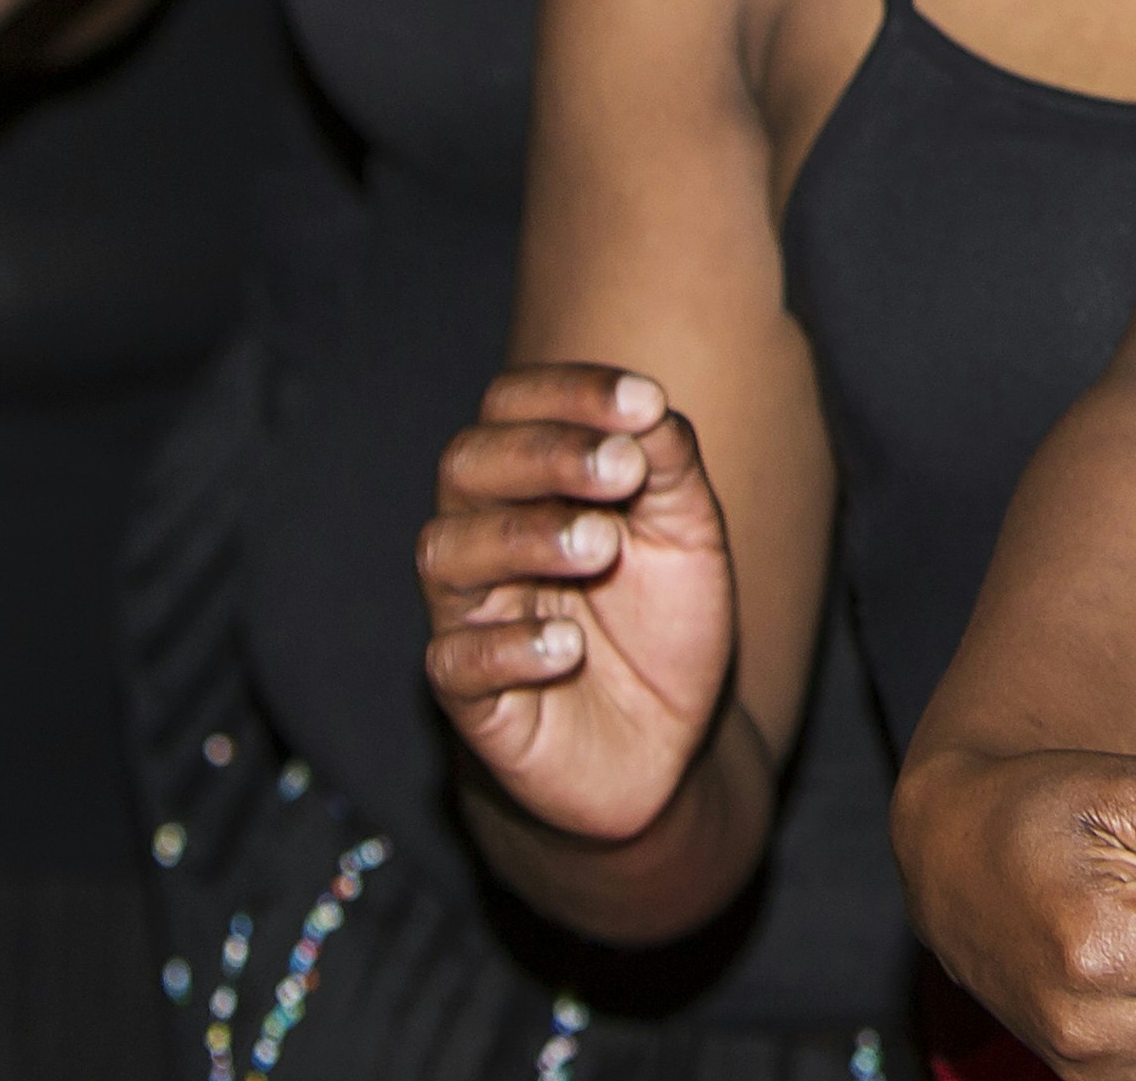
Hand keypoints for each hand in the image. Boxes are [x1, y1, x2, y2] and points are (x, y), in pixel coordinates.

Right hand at [423, 367, 743, 843]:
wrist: (669, 743)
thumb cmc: (663, 619)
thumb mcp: (689, 534)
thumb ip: (670, 465)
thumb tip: (650, 409)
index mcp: (532, 482)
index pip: (512, 406)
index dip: (570, 392)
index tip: (644, 402)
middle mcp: (486, 537)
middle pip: (467, 464)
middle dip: (545, 453)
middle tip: (623, 471)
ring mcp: (471, 617)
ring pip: (446, 553)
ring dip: (524, 537)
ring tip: (601, 549)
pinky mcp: (473, 701)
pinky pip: (456, 662)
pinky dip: (508, 647)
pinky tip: (571, 647)